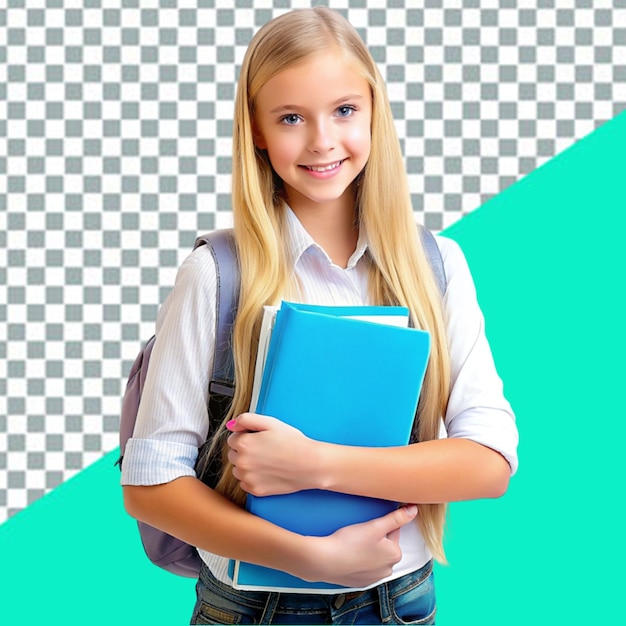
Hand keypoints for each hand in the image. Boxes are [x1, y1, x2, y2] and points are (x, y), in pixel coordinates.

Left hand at [227, 413, 317, 495]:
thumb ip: (247, 419)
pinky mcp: (255, 490)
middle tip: (264, 449)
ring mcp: (247, 478)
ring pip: (238, 469)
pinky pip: (245, 483)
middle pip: (233, 454)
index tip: (260, 438)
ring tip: (267, 460)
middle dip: (244, 451)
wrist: (310, 464)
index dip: (246, 436)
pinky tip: (267, 471)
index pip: (232, 438)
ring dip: (246, 465)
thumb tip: (231, 425)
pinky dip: (252, 478)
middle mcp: (241, 462)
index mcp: (244, 444)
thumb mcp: (271, 422)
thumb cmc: (293, 442)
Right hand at [302, 505, 417, 587]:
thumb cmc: (351, 542)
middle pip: (384, 545)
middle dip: (375, 537)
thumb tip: (414, 510)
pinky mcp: (360, 582)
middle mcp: (388, 569)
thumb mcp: (375, 526)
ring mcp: (374, 578)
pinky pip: (363, 567)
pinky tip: (349, 554)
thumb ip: (396, 518)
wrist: (325, 561)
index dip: (379, 524)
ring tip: (353, 542)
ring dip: (367, 549)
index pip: (393, 531)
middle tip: (359, 532)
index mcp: (395, 554)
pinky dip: (358, 560)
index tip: (368, 524)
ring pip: (373, 556)